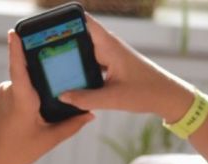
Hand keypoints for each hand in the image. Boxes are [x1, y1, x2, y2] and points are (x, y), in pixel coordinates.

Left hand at [0, 30, 94, 163]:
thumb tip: (90, 114)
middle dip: (48, 84)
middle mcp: (8, 90)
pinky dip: (28, 101)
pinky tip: (32, 119)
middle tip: (63, 96)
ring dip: (38, 96)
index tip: (16, 32)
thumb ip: (71, 125)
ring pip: (26, 87)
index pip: (19, 65)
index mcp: (21, 97)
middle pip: (33, 77)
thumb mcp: (48, 140)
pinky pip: (17, 93)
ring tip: (44, 118)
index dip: (17, 47)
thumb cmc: (16, 152)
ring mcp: (1, 94)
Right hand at [59, 14, 194, 122]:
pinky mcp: (111, 65)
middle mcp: (108, 46)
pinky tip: (69, 79)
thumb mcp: (113, 99)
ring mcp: (110, 55)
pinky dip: (80, 68)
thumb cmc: (146, 93)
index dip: (66, 20)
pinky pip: (90, 62)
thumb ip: (86, 99)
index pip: (84, 22)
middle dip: (61, 41)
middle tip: (39, 50)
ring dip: (70, 56)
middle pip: (79, 36)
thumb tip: (62, 97)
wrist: (168, 97)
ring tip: (50, 64)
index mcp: (109, 46)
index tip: (46, 27)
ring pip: (84, 50)